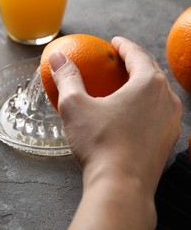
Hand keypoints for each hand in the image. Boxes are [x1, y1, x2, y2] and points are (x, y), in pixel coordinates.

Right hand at [50, 37, 181, 229]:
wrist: (120, 186)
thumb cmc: (99, 143)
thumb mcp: (75, 106)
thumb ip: (67, 78)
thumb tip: (58, 57)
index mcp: (148, 84)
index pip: (137, 54)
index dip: (123, 46)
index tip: (114, 43)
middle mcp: (167, 100)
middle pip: (151, 73)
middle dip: (135, 64)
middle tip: (119, 63)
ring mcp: (171, 123)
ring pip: (157, 96)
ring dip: (141, 88)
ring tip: (124, 90)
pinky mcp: (167, 143)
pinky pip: (157, 117)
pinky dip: (144, 110)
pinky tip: (129, 118)